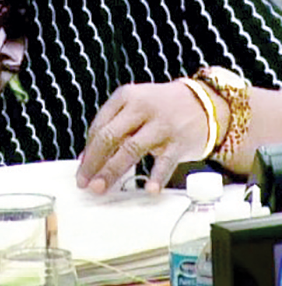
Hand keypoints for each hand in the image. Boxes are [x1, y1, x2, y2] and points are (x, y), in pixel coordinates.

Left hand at [76, 81, 210, 193]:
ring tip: (101, 187)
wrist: (204, 103)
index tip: (81, 169)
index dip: (87, 150)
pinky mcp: (179, 142)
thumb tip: (90, 158)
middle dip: (94, 163)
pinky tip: (149, 189)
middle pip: (110, 137)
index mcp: (126, 96)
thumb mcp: (135, 106)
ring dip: (112, 171)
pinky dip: (156, 177)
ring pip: (131, 149)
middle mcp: (142, 108)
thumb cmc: (162, 107)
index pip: (99, 126)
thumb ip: (114, 127)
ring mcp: (161, 125)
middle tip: (86, 183)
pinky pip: (165, 162)